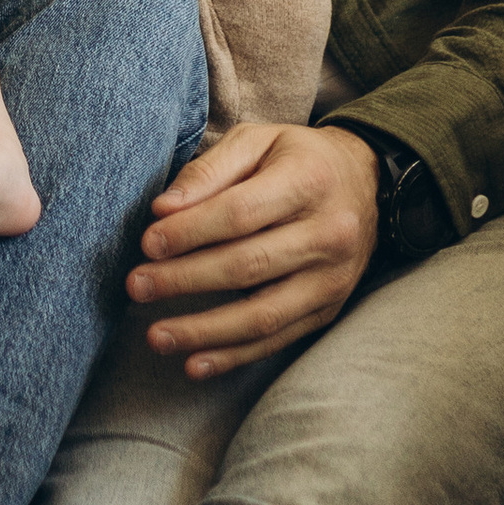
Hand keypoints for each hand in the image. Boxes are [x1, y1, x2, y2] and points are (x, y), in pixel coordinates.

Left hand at [125, 120, 378, 375]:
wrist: (367, 182)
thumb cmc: (297, 159)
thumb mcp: (256, 141)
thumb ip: (208, 171)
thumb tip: (162, 210)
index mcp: (308, 181)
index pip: (240, 213)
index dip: (190, 232)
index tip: (148, 243)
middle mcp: (329, 233)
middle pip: (247, 265)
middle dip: (184, 280)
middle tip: (136, 286)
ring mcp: (332, 278)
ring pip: (263, 314)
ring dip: (204, 331)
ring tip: (156, 336)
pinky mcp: (329, 309)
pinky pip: (277, 339)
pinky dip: (234, 356)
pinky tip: (194, 363)